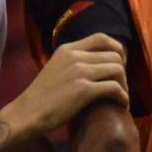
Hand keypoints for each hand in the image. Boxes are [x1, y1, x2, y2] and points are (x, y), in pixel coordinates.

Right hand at [5, 33, 127, 135]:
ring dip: (125, 84)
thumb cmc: (41, 96)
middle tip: (121, 85)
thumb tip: (95, 63)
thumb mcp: (55, 67)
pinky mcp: (84, 90)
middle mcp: (75, 56)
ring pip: (118, 70)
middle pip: (114, 55)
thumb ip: (73, 61)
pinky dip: (123, 97)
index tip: (119, 64)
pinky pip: (115, 88)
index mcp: (68, 49)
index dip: (117, 49)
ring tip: (121, 96)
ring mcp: (79, 72)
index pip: (102, 38)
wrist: (27, 113)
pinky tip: (121, 104)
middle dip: (123, 70)